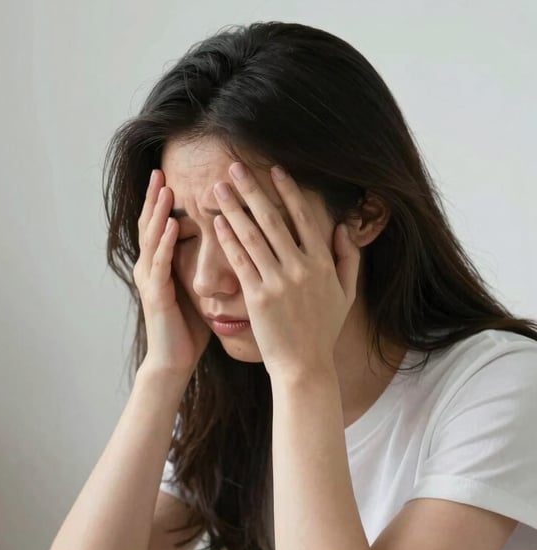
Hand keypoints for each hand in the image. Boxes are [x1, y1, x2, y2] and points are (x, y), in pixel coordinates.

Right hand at [133, 170, 210, 375]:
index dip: (163, 201)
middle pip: (149, 225)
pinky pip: (159, 265)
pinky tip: (172, 227)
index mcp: (160, 266)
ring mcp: (150, 281)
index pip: (161, 225)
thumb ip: (202, 268)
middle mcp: (150, 269)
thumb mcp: (197, 291)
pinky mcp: (155, 296)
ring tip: (164, 189)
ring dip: (157, 213)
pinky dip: (165, 244)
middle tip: (159, 170)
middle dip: (154, 197)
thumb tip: (226, 247)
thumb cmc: (188, 330)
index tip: (173, 174)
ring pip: (151, 239)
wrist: (174, 361)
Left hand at [212, 163, 360, 377]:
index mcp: (322, 263)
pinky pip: (241, 262)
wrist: (304, 366)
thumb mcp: (345, 294)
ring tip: (219, 189)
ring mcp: (279, 282)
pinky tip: (217, 223)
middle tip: (234, 168)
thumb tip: (342, 228)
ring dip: (234, 209)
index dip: (288, 191)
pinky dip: (228, 240)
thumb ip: (347, 259)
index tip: (274, 169)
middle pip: (273, 219)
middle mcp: (301, 267)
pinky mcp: (258, 297)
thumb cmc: (322, 331)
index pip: (304, 217)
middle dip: (252, 190)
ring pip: (253, 236)